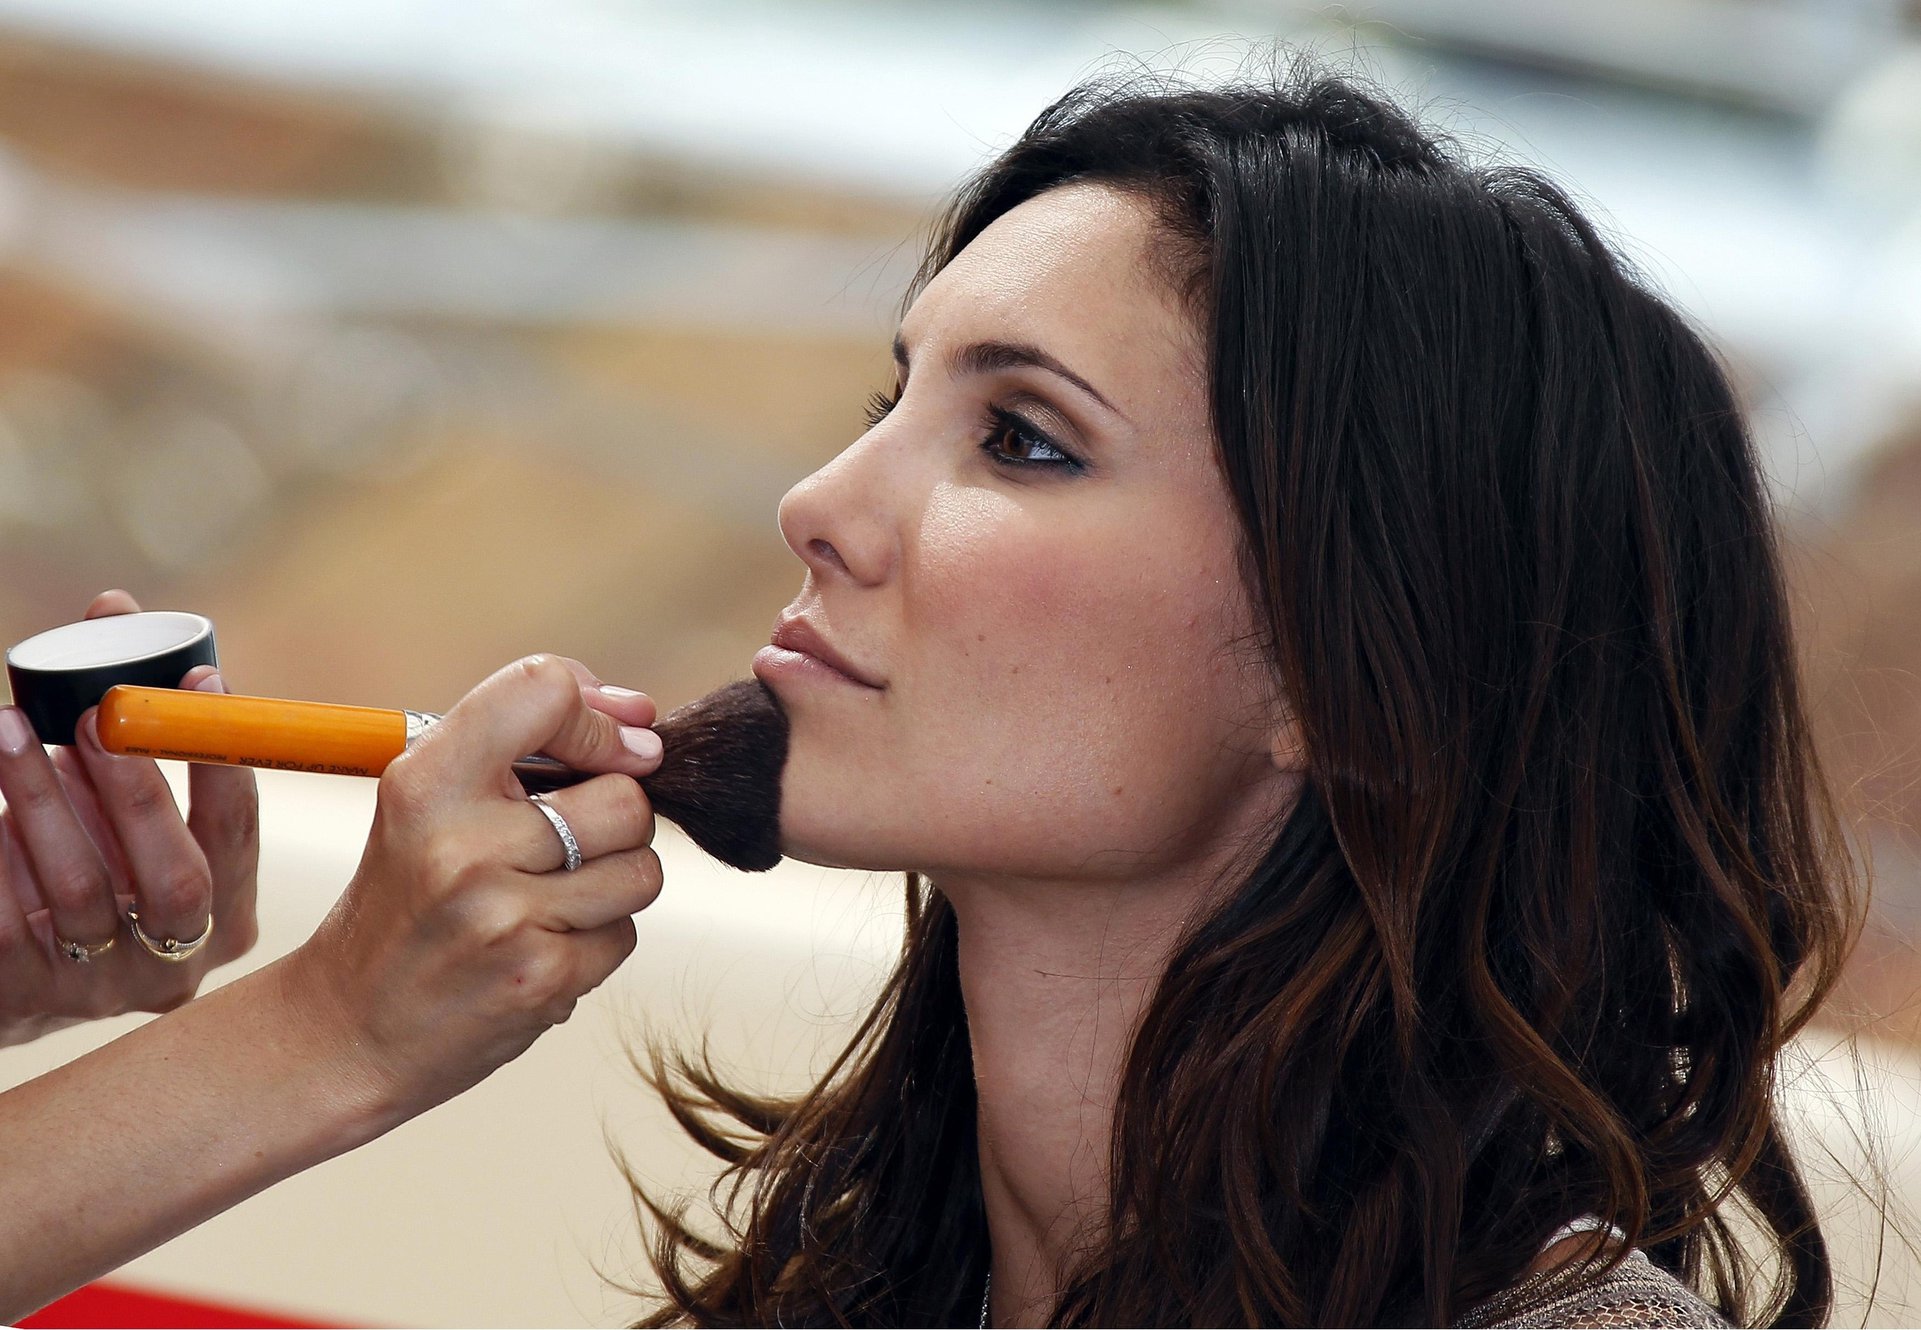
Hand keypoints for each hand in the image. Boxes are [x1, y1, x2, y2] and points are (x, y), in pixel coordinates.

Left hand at [0, 591, 260, 1047]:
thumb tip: (114, 607)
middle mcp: (180, 961)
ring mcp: (105, 987)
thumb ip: (134, 726)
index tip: (201, 681)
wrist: (17, 971)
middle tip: (93, 713)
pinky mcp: (30, 997)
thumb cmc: (90, 864)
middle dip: (136, 788)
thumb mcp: (126, 806)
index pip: (240, 836)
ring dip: (44, 800)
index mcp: (230, 916)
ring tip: (9, 732)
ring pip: (82, 891)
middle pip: (177, 878)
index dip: (223, 761)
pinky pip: (8, 918)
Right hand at [281, 654, 663, 1122]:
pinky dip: (596, 944)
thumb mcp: (428, 803)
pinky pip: (625, 935)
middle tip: (560, 850)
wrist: (347, 1029)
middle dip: (615, 822)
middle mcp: (463, 843)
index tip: (608, 748)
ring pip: (641, 869)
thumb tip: (642, 718)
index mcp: (427, 780)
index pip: (546, 690)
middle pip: (625, 797)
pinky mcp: (539, 976)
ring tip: (546, 902)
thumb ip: (524, 743)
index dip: (597, 718)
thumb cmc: (407, 901)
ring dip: (612, 886)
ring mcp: (503, 914)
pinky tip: (538, 948)